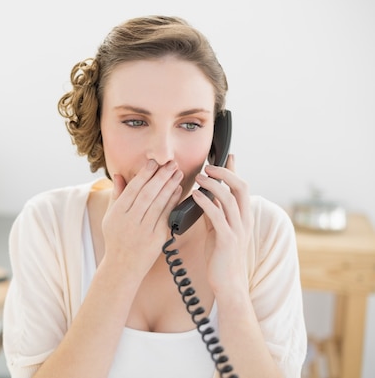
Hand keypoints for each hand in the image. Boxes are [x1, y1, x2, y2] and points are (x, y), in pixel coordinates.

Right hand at [101, 160, 182, 279]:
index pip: (133, 189)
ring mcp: (144, 231)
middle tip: (171, 164)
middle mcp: (130, 221)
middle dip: (161, 177)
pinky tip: (179, 191)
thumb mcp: (110, 216)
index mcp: (117, 213)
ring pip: (159, 204)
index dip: (144, 175)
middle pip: (148, 194)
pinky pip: (167, 216)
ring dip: (170, 186)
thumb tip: (119, 174)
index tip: (154, 162)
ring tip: (178, 173)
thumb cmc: (116, 238)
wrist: (123, 266)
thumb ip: (117, 195)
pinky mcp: (157, 239)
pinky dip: (173, 202)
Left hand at [192, 154, 252, 296]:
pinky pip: (218, 215)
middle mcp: (244, 220)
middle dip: (224, 172)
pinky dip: (206, 202)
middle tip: (208, 167)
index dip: (234, 170)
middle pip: (240, 186)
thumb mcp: (218, 230)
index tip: (228, 155)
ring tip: (199, 177)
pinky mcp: (228, 239)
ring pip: (229, 198)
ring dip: (213, 184)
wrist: (228, 283)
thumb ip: (214, 213)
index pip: (241, 187)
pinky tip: (195, 196)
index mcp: (243, 216)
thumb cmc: (221, 257)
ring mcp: (238, 229)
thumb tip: (204, 196)